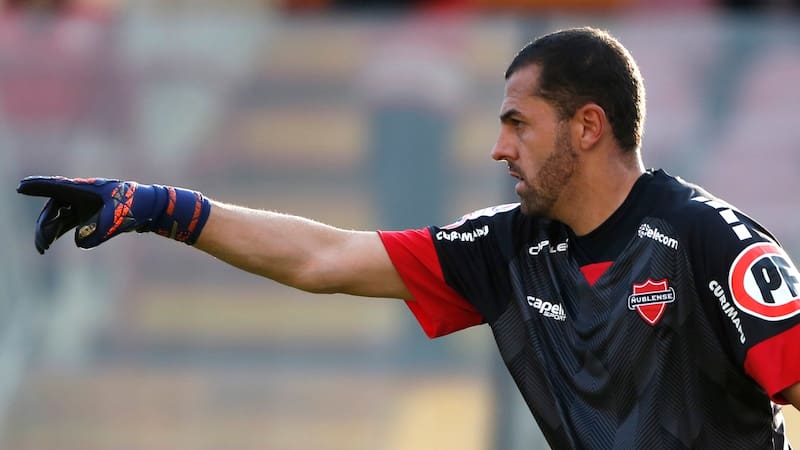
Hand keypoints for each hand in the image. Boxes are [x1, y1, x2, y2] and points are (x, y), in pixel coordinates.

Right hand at [17, 176, 210, 253]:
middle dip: (43, 225)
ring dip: (48, 231)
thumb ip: (99, 229)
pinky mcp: (88, 214)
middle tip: (41, 245)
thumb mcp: (118, 218)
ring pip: (58, 217)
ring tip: (42, 248)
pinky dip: (57, 232)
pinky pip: (67, 223)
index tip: (20, 187)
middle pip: (53, 208)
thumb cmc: (135, 206)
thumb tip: (78, 241)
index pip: (56, 187)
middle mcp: (81, 195)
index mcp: (85, 189)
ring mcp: (83, 204)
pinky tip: (49, 244)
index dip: (37, 186)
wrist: (152, 207)